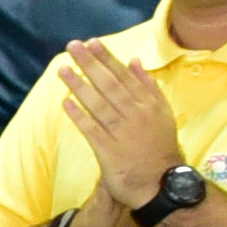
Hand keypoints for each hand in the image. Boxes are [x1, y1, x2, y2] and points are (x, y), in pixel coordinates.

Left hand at [54, 47, 179, 209]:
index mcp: (149, 104)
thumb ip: (148, 86)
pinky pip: (91, 130)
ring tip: (63, 70)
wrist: (162, 183)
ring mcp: (122, 132)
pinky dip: (79, 116)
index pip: (124, 76)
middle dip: (90, 64)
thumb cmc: (159, 147)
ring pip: (98, 104)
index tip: (92, 42)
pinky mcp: (109, 150)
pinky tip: (65, 103)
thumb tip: (134, 61)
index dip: (107, 59)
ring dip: (80, 85)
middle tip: (73, 46)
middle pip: (110, 85)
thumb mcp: (163, 113)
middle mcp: (136, 114)